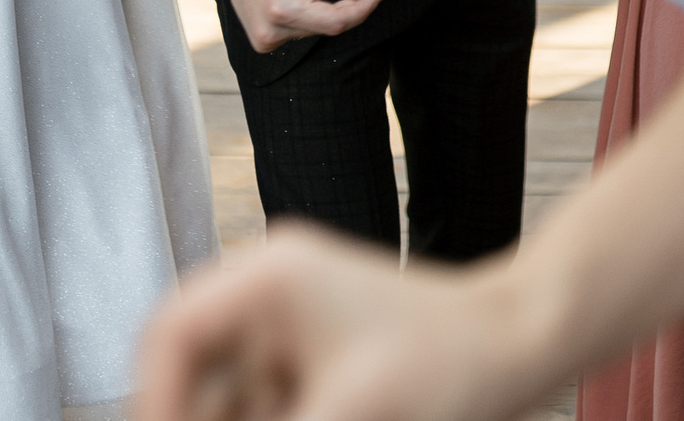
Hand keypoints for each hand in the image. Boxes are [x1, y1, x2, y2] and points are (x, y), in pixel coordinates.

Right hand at [136, 225, 543, 420]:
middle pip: (191, 365)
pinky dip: (270, 417)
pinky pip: (265, 398)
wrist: (528, 343)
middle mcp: (270, 287)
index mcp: (268, 276)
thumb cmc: (451, 367)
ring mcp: (294, 318)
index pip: (171, 333)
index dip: (155, 400)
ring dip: (236, 415)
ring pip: (228, 392)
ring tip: (313, 415)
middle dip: (195, 411)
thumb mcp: (346, 418)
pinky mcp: (317, 350)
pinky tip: (316, 417)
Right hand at [224, 0, 383, 53]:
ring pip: (313, 31)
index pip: (337, 22)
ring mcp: (264, 40)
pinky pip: (297, 33)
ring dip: (320, 12)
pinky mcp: (261, 42)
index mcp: (285, 10)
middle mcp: (272, 31)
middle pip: (326, 28)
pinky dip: (305, 19)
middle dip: (345, 8)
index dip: (361, 9)